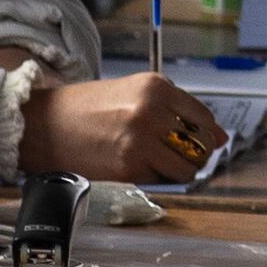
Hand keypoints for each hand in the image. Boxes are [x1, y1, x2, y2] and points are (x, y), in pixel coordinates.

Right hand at [23, 70, 222, 184]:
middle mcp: (151, 112)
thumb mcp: (134, 94)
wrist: (44, 125)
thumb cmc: (88, 108)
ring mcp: (140, 142)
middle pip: (200, 144)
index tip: (199, 139)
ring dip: (180, 170)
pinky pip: (161, 180)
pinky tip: (138, 165)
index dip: (205, 132)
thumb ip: (177, 111)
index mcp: (155, 87)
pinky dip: (156, 177)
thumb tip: (221, 137)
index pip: (203, 117)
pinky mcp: (128, 169)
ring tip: (159, 162)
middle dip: (196, 153)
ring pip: (187, 168)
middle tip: (180, 154)